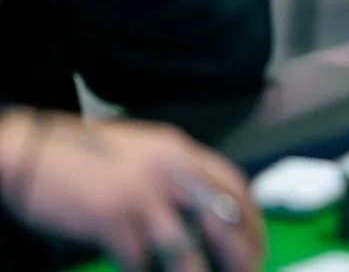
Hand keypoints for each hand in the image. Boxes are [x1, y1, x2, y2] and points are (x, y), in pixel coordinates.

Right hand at [0, 112, 263, 271]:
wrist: (32, 151)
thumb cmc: (83, 158)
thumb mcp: (142, 154)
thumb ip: (175, 174)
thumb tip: (205, 209)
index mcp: (178, 150)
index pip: (233, 185)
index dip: (250, 218)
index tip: (256, 243)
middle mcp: (168, 168)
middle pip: (221, 216)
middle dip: (239, 252)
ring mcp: (140, 193)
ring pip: (184, 247)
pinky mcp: (110, 216)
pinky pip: (138, 260)